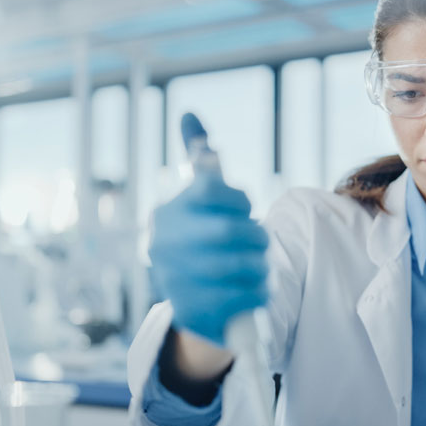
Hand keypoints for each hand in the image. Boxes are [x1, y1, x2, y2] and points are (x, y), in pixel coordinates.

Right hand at [149, 172, 268, 346]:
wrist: (195, 303)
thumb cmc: (205, 241)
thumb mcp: (201, 201)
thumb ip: (201, 161)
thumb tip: (189, 115)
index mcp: (167, 213)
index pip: (208, 189)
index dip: (238, 198)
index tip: (246, 208)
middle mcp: (163, 244)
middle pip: (226, 230)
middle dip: (256, 235)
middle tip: (262, 240)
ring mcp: (173, 279)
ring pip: (237, 264)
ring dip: (261, 263)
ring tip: (262, 265)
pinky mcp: (191, 310)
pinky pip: (242, 295)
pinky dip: (261, 289)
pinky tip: (258, 287)